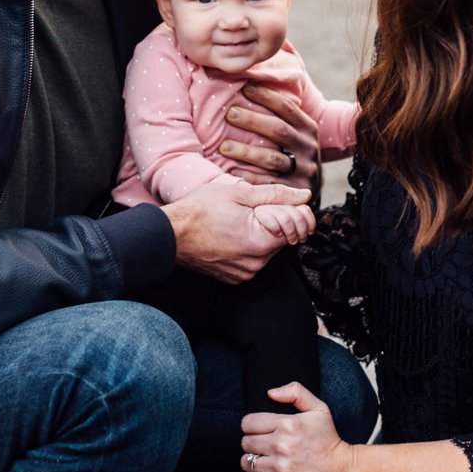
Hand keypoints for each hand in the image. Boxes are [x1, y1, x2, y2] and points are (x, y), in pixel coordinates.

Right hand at [163, 179, 311, 284]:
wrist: (168, 235)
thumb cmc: (198, 211)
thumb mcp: (240, 193)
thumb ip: (277, 195)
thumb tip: (304, 195)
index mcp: (261, 242)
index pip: (296, 227)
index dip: (288, 211)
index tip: (271, 204)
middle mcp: (256, 264)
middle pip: (281, 238)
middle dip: (271, 222)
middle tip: (246, 211)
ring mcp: (244, 274)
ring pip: (265, 249)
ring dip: (257, 234)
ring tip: (233, 222)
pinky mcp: (233, 278)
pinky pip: (250, 260)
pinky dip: (245, 247)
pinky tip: (227, 235)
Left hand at [220, 84, 320, 185]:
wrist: (309, 190)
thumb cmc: (292, 153)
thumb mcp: (295, 133)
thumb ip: (280, 115)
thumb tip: (249, 83)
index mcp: (308, 128)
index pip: (287, 108)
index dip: (266, 96)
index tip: (244, 88)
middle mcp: (309, 147)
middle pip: (279, 130)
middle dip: (253, 121)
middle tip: (229, 114)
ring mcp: (303, 170)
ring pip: (272, 159)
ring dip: (246, 152)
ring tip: (223, 146)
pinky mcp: (293, 190)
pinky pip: (268, 183)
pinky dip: (249, 177)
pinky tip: (231, 171)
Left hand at [239, 383, 353, 471]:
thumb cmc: (329, 441)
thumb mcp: (319, 410)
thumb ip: (296, 392)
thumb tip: (270, 393)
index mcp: (287, 424)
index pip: (248, 423)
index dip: (252, 426)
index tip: (260, 431)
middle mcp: (281, 446)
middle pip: (245, 442)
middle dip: (252, 443)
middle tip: (263, 447)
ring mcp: (279, 469)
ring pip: (246, 462)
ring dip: (251, 462)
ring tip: (263, 461)